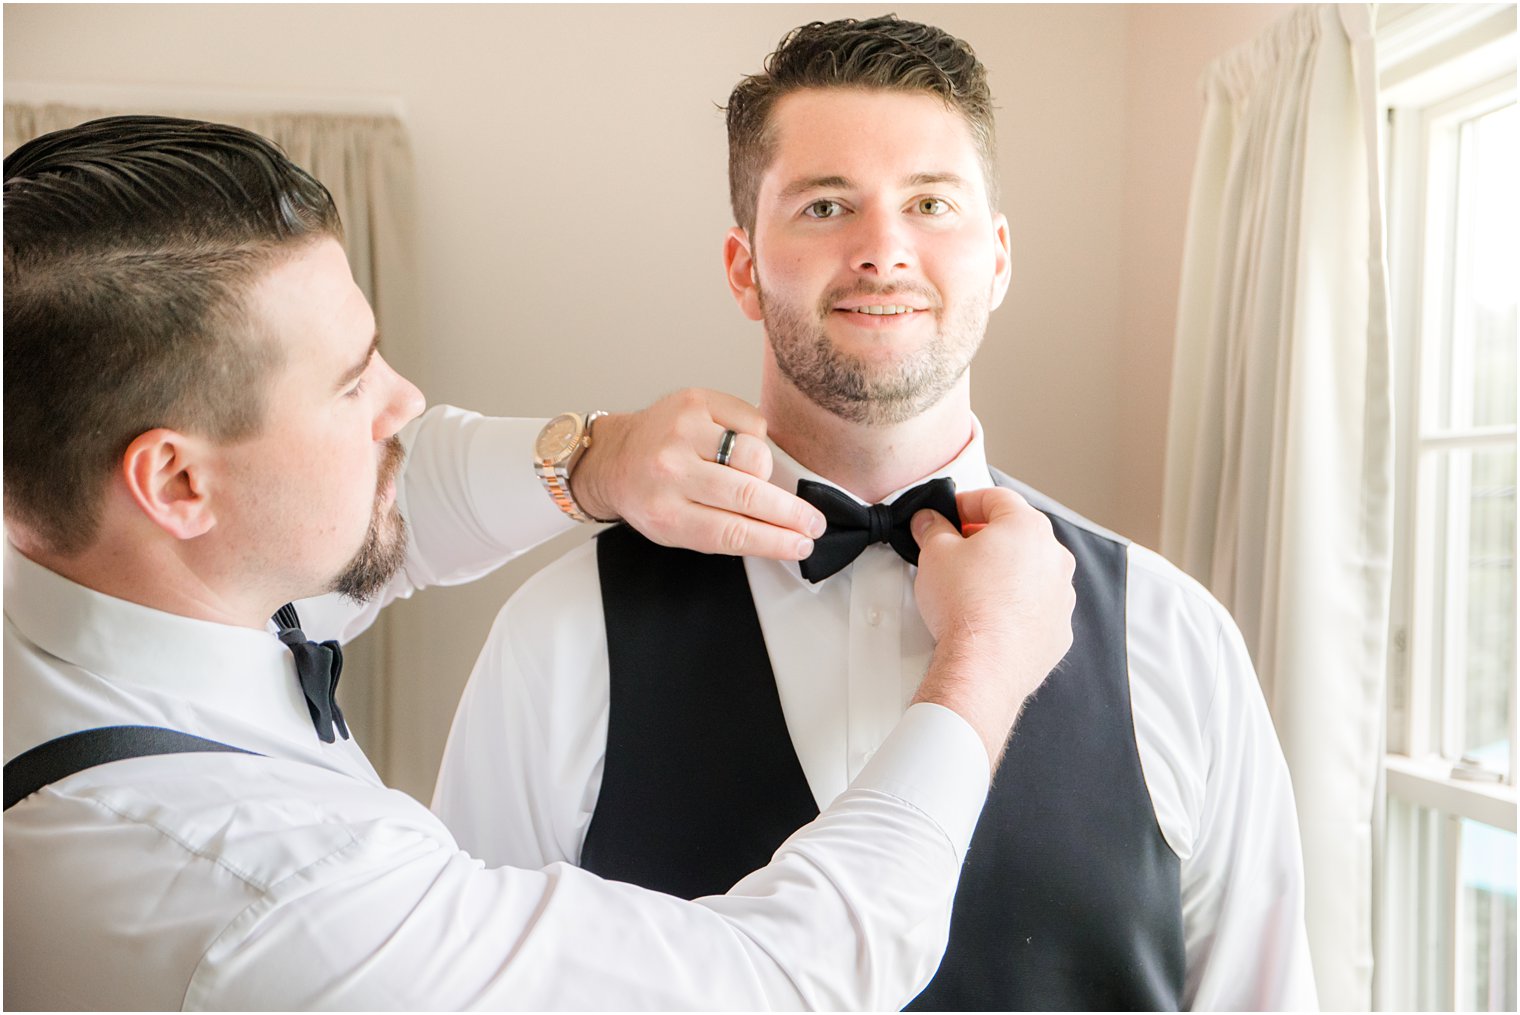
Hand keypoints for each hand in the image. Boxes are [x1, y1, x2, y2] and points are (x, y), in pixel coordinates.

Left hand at [570, 389, 825, 560]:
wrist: (613, 456)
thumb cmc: (650, 494)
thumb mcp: (677, 529)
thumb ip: (724, 533)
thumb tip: (785, 535)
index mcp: (665, 514)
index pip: (733, 532)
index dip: (775, 541)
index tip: (802, 545)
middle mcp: (671, 471)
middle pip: (748, 494)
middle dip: (790, 512)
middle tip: (813, 521)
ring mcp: (682, 432)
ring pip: (755, 455)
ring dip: (765, 472)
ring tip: (755, 477)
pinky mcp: (694, 402)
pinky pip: (752, 423)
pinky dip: (754, 438)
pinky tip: (737, 446)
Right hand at [908, 487, 1075, 769]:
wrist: (984, 665)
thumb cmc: (966, 607)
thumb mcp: (935, 554)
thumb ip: (933, 529)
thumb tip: (930, 522)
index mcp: (1027, 527)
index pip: (996, 498)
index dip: (967, 502)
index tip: (951, 513)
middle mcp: (1053, 557)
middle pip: (1019, 533)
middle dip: (987, 537)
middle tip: (958, 547)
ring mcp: (1060, 595)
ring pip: (1031, 571)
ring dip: (1006, 571)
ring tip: (973, 586)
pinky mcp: (1058, 629)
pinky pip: (1037, 606)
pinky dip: (1017, 605)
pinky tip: (991, 615)